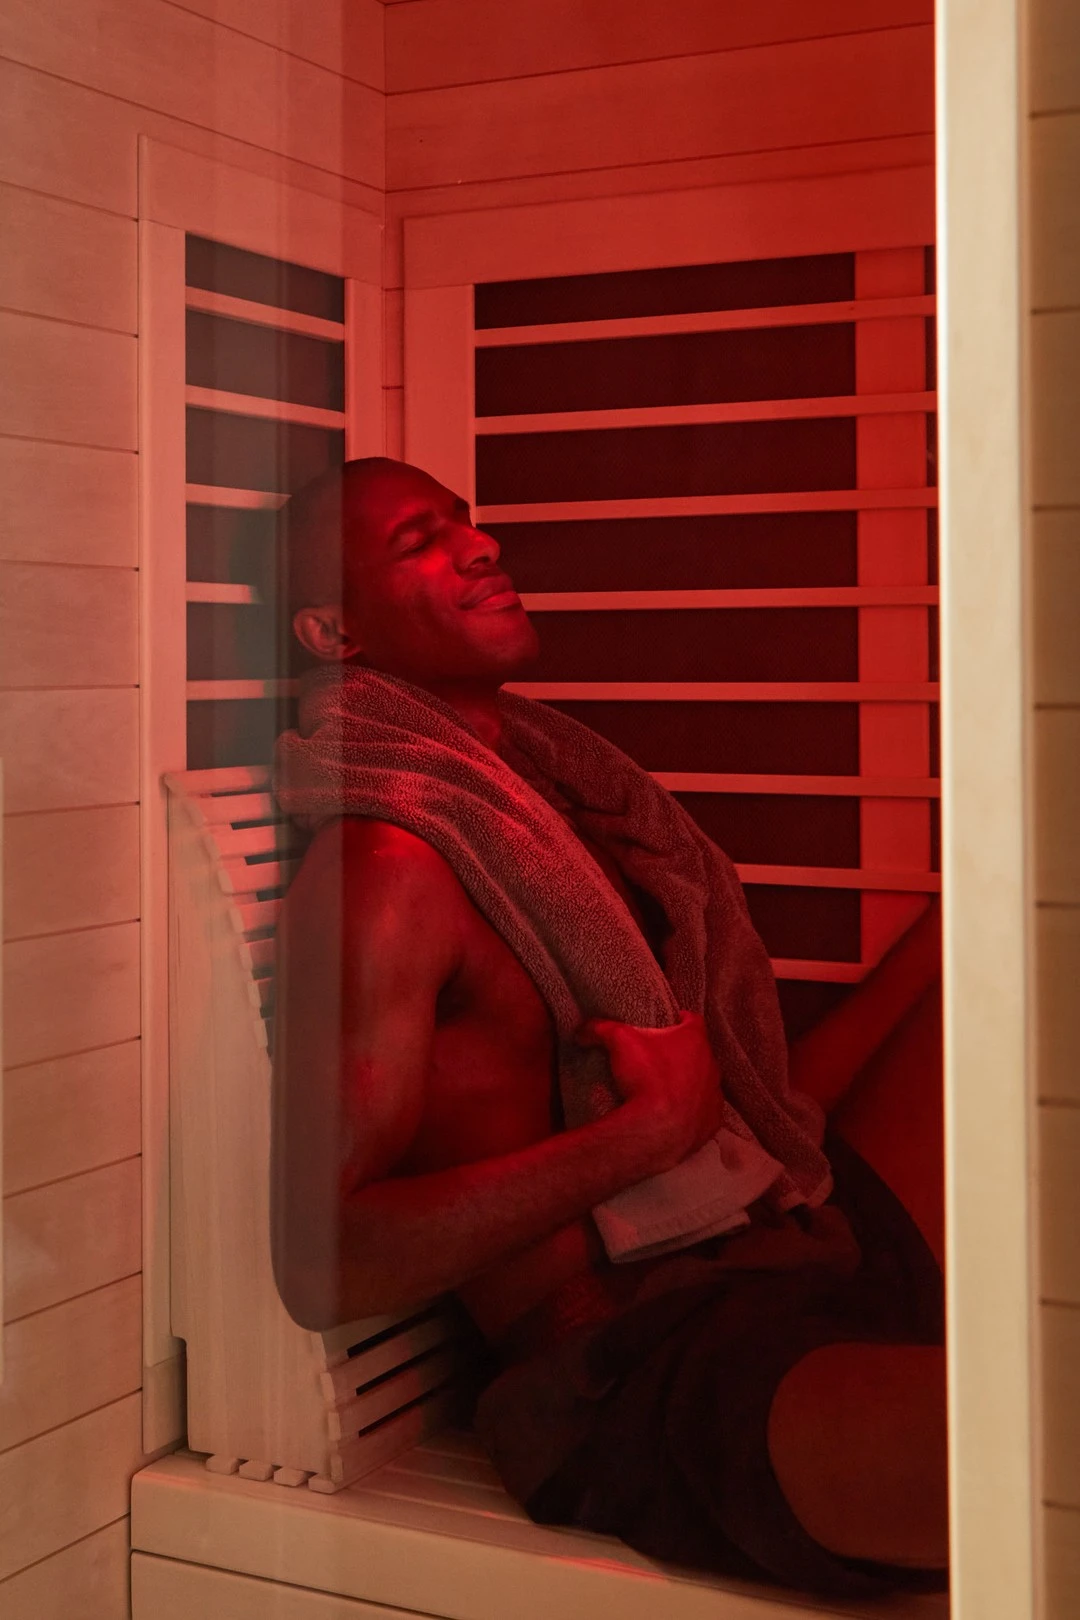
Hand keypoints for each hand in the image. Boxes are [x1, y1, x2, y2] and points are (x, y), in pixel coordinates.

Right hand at [574, 1009, 722, 1174]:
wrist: (657, 1128)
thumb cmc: (644, 1077)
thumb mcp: (617, 1041)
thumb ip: (600, 1029)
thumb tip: (582, 1031)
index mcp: (694, 1040)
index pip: (693, 1020)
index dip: (681, 1019)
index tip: (672, 1021)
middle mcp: (711, 1065)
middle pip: (698, 1052)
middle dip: (683, 1053)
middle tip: (660, 1057)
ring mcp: (714, 1095)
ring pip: (704, 1083)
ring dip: (690, 1083)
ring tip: (666, 1089)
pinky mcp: (712, 1122)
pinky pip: (705, 1112)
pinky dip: (693, 1111)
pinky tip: (675, 1114)